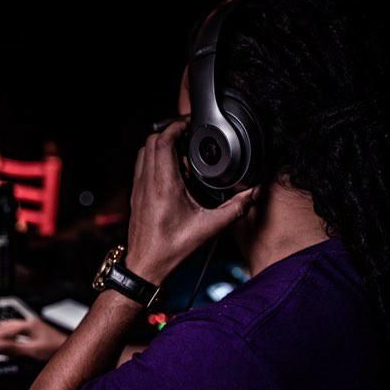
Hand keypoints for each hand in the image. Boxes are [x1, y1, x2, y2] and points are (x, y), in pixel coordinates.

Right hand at [0, 319, 66, 361]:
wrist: (72, 350)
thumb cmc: (56, 350)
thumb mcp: (33, 351)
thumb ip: (14, 348)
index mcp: (28, 325)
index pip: (4, 331)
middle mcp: (30, 323)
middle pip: (6, 326)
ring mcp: (33, 326)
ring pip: (10, 325)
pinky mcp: (36, 331)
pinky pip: (16, 328)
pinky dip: (6, 331)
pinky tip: (5, 333)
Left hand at [126, 120, 258, 284]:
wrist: (145, 265)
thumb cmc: (170, 249)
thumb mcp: (209, 229)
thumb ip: (235, 209)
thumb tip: (253, 193)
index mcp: (164, 186)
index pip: (162, 142)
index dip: (175, 126)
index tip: (189, 124)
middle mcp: (147, 183)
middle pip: (151, 141)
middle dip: (169, 131)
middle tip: (188, 134)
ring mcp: (138, 188)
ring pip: (143, 152)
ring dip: (160, 145)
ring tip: (181, 151)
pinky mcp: (135, 194)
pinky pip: (141, 166)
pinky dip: (154, 159)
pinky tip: (172, 171)